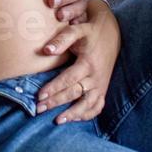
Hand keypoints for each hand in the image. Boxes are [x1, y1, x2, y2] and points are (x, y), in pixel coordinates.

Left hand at [34, 1, 120, 124]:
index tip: (39, 96)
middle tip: (39, 109)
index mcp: (88, 63)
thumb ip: (62, 39)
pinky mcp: (103, 88)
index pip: (69, 79)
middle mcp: (96, 76)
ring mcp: (101, 84)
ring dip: (73, 114)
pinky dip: (87, 114)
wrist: (112, 33)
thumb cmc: (90, 31)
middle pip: (75, 93)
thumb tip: (46, 51)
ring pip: (88, 104)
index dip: (54, 88)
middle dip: (56, 102)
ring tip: (57, 121)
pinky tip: (74, 119)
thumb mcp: (77, 30)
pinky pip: (98, 106)